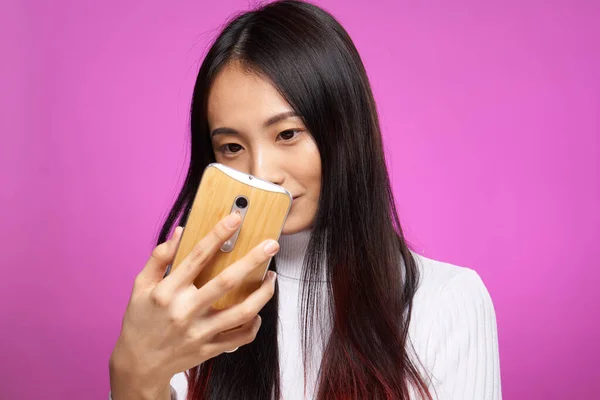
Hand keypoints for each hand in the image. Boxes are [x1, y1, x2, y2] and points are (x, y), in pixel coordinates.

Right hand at [109, 213, 278, 396]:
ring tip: (272, 278)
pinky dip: (254, 324)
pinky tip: (258, 311)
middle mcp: (185, 311)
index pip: (197, 256)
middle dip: (253, 260)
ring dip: (263, 294)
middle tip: (271, 245)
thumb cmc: (140, 320)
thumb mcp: (140, 286)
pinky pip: (241, 337)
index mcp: (168, 291)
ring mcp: (199, 333)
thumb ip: (160, 257)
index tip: (235, 219)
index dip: (217, 235)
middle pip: (227, 282)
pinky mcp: (209, 349)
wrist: (139, 364)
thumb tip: (181, 231)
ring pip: (242, 312)